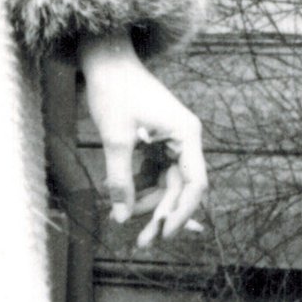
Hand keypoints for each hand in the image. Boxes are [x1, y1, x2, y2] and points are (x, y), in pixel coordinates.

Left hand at [78, 34, 206, 246]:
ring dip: (148, 205)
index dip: (182, 212)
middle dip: (162, 215)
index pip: (195, 183)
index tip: (165, 234)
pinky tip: (123, 204)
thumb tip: (121, 216)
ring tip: (126, 225)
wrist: (105, 58)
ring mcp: (171, 140)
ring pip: (165, 183)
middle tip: (143, 242)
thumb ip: (120, 178)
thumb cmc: (114, 91)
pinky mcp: (155, 141)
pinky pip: (153, 172)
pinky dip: (140, 188)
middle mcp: (185, 139)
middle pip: (180, 187)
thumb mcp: (115, 138)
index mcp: (187, 134)